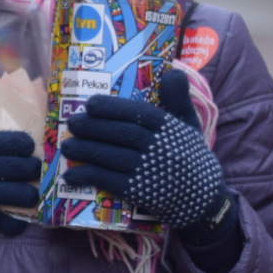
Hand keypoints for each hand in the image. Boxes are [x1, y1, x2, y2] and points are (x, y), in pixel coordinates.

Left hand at [61, 68, 232, 232]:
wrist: (205, 201)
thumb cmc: (191, 157)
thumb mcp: (190, 126)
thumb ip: (178, 99)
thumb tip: (173, 70)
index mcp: (171, 128)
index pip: (140, 114)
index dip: (114, 108)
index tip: (91, 104)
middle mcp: (162, 148)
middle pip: (123, 134)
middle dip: (94, 128)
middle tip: (72, 123)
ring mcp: (151, 172)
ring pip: (114, 157)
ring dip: (87, 151)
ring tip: (66, 146)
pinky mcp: (142, 194)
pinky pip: (112, 182)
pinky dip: (90, 177)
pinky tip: (71, 175)